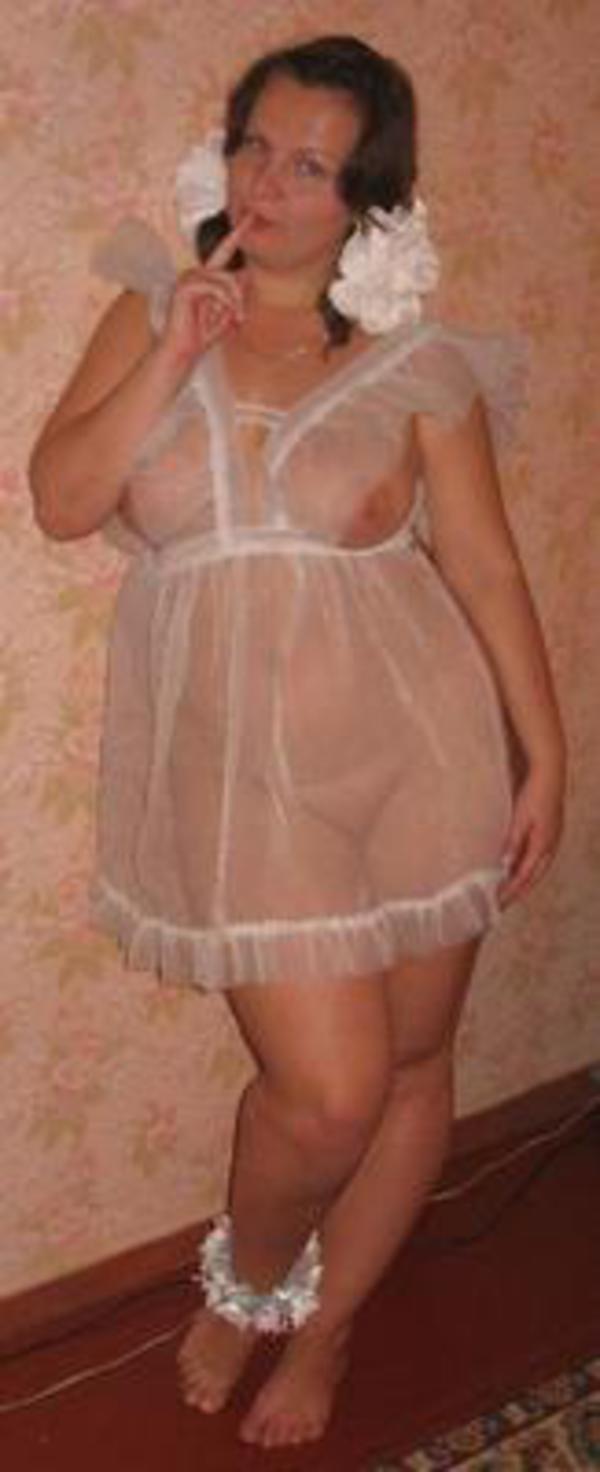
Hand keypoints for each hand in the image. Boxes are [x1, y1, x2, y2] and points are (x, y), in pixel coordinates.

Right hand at [160, 215, 251, 367]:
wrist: (180, 352)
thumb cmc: (200, 337)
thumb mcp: (226, 317)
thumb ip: (236, 298)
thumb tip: (247, 278)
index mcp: (204, 279)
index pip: (223, 252)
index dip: (236, 235)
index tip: (251, 217)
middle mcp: (194, 274)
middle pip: (228, 273)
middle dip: (237, 296)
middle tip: (240, 318)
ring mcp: (187, 279)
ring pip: (223, 280)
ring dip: (233, 301)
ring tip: (235, 319)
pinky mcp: (184, 288)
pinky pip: (214, 287)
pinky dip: (224, 301)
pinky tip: (225, 314)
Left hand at [498, 762, 564, 906]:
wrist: (550, 773)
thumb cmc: (534, 794)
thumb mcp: (520, 818)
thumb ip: (514, 841)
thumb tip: (506, 863)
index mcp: (543, 844)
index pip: (525, 875)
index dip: (512, 890)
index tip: (499, 901)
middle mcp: (551, 845)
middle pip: (534, 876)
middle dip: (519, 890)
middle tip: (504, 902)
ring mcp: (553, 839)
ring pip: (539, 868)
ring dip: (525, 880)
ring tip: (511, 890)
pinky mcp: (551, 832)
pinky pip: (540, 857)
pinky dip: (530, 867)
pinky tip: (521, 867)